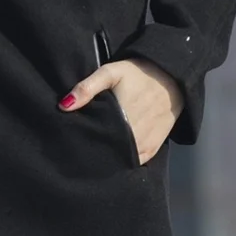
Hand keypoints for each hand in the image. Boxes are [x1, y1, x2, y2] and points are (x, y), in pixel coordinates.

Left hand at [58, 57, 183, 164]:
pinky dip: (124, 162)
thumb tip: (63, 106)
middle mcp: (134, 136)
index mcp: (121, 119)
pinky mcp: (154, 148)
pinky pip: (136, 162)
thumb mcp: (110, 72)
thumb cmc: (138, 73)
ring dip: (108, 159)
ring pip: (121, 161)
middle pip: (107, 153)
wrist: (172, 76)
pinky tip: (113, 157)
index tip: (71, 141)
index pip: (95, 140)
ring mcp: (145, 145)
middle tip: (80, 148)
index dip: (83, 142)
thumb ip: (87, 88)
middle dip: (93, 152)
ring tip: (94, 154)